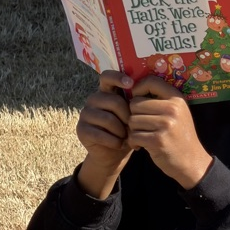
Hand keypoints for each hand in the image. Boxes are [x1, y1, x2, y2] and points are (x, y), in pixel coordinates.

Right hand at [75, 70, 133, 198]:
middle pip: (114, 101)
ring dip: (121, 131)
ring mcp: (85, 114)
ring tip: (126, 137)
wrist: (114, 153)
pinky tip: (119, 144)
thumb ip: (136, 103)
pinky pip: (101, 134)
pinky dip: (114, 142)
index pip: (107, 76)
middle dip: (127, 116)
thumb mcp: (133, 115)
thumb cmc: (127, 130)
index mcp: (106, 92)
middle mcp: (93, 99)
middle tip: (133, 127)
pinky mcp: (81, 129)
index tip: (130, 83)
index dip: (117, 77)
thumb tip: (147, 94)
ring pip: (108, 119)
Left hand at [127, 76, 212, 188]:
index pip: (150, 81)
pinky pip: (133, 135)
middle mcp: (172, 109)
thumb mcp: (177, 113)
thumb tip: (132, 88)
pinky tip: (141, 146)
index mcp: (177, 99)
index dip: (137, 88)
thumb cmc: (179, 136)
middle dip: (134, 116)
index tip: (136, 98)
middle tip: (142, 126)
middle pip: (135, 104)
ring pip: (132, 120)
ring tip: (143, 136)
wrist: (191, 162)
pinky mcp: (157, 140)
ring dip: (133, 130)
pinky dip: (133, 142)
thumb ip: (160, 100)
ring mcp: (166, 125)